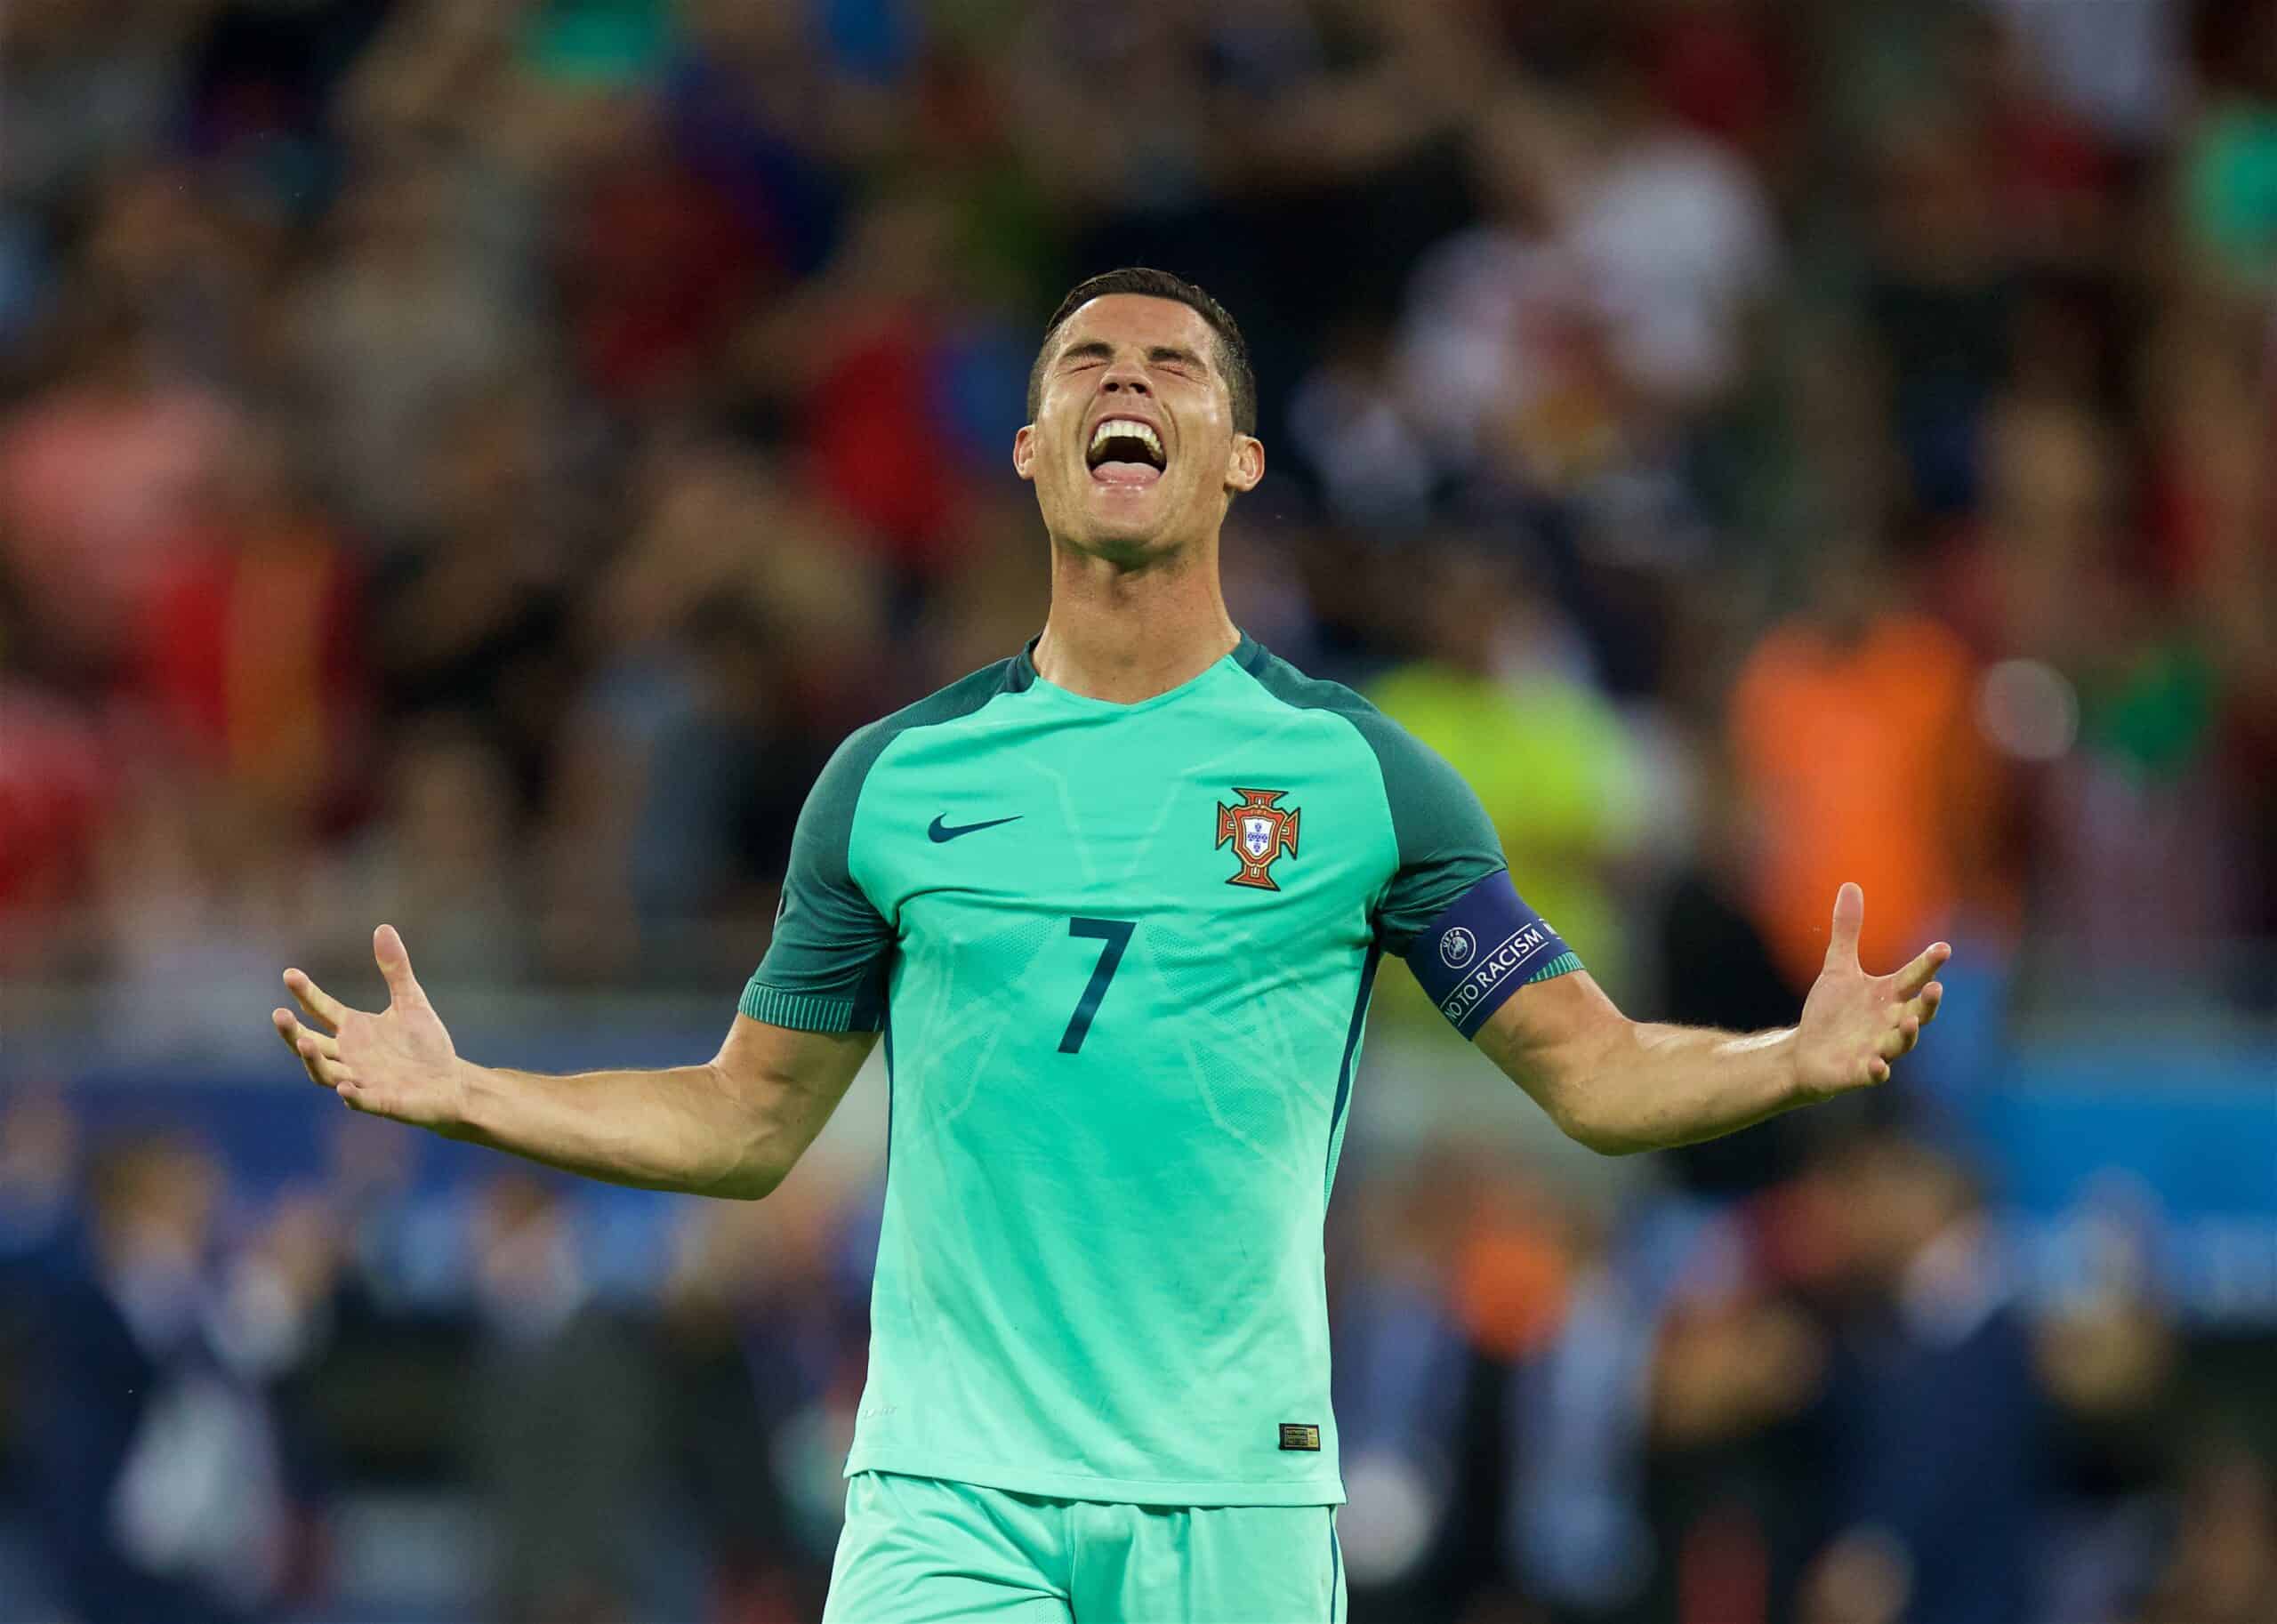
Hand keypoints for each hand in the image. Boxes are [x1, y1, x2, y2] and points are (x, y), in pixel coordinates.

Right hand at [271, 925, 469, 1130]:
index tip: (290, 974)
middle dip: (292, 1032)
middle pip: (311, 1044)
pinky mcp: (381, 1101)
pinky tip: (345, 1087)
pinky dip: (351, 1095)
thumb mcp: (410, 1001)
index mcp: (353, 1030)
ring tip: (304, 1042)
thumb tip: (383, 927)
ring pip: (325, 1074)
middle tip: (278, 1014)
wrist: (451, 1082)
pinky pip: (360, 1100)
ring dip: (313, 1060)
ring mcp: (361, 1080)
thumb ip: (396, 969)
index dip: (306, 993)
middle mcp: (349, 1055)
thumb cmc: (425, 1045)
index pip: (321, 1009)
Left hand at [1793, 884, 1948, 1099]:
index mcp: (1888, 996)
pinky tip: (1877, 1065)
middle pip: (1918, 1011)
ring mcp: (1878, 1048)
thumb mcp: (1838, 968)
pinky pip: (1874, 1072)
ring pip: (1902, 1043)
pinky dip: (1877, 1069)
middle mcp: (1890, 1022)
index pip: (1913, 977)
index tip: (1943, 948)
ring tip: (1910, 1023)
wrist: (1807, 1052)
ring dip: (1908, 1034)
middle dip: (1928, 1002)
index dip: (1928, 964)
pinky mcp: (1860, 1071)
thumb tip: (1851, 885)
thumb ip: (1848, 931)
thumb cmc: (1831, 1012)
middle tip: (1936, 987)